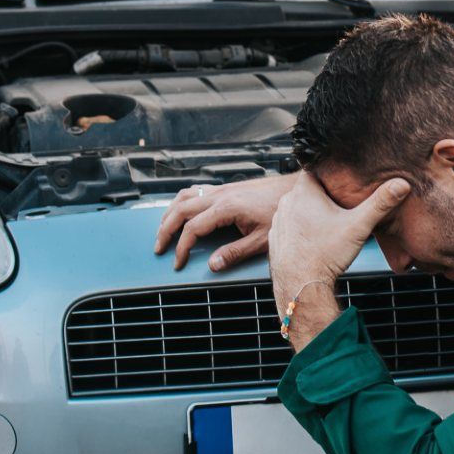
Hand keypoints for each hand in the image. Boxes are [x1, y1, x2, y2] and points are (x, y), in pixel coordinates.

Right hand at [153, 172, 301, 270]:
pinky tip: (180, 211)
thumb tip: (213, 265)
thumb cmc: (281, 211)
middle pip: (180, 210)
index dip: (181, 247)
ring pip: (184, 197)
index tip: (177, 262)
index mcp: (226, 208)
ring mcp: (221, 189)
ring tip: (162, 230)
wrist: (294, 190)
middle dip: (165, 229)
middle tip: (159, 248)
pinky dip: (181, 202)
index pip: (193, 228)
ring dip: (169, 213)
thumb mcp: (262, 239)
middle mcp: (219, 195)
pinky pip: (194, 191)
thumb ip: (236, 252)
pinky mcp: (225, 188)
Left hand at [268, 173, 411, 347]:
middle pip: (308, 190)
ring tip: (329, 224)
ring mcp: (278, 221)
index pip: (316, 169)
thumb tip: (401, 185)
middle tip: (341, 206)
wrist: (301, 286)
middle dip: (324, 196)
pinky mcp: (275, 238)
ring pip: (298, 208)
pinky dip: (301, 229)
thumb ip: (380, 204)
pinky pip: (290, 226)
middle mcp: (286, 203)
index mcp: (304, 192)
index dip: (331, 174)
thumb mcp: (358, 226)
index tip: (343, 182)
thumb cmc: (326, 255)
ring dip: (311, 213)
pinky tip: (315, 240)